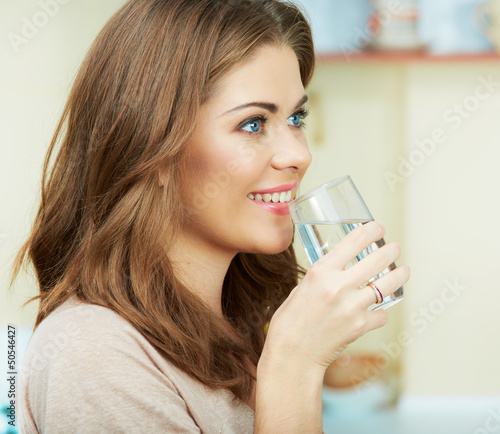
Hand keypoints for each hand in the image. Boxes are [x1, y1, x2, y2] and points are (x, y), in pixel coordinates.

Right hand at [262, 221, 409, 373]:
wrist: (292, 354)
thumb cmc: (290, 321)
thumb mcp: (301, 288)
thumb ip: (322, 277)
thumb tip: (339, 269)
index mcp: (320, 272)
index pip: (353, 241)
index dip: (371, 230)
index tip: (378, 227)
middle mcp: (338, 286)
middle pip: (377, 259)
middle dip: (391, 250)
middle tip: (395, 248)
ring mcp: (351, 307)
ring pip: (388, 285)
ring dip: (399, 275)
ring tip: (403, 271)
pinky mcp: (359, 326)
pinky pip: (382, 314)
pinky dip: (381, 312)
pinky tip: (377, 311)